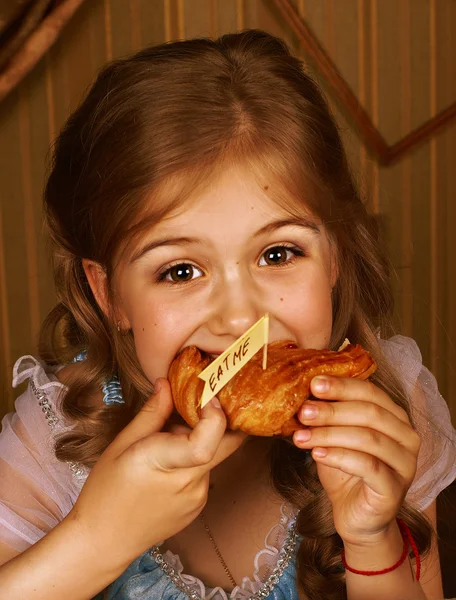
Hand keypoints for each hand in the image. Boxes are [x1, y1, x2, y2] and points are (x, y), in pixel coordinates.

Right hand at [67, 379, 244, 567]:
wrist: (103, 543)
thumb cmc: (105, 492)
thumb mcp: (122, 445)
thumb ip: (152, 413)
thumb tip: (167, 384)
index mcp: (166, 463)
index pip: (209, 440)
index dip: (215, 414)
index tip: (207, 395)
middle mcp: (190, 483)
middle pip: (228, 444)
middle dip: (220, 418)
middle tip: (200, 403)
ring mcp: (198, 497)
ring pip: (215, 455)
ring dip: (202, 439)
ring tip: (169, 437)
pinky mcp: (199, 506)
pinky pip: (205, 471)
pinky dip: (194, 458)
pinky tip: (169, 462)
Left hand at [293, 376, 420, 545]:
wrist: (355, 516)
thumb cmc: (345, 471)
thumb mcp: (333, 437)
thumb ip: (326, 416)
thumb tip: (303, 394)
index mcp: (394, 417)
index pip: (370, 392)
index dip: (342, 386)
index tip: (314, 383)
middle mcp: (406, 437)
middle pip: (369, 413)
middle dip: (332, 410)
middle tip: (303, 412)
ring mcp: (405, 463)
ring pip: (367, 438)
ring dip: (329, 434)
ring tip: (301, 436)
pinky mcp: (395, 488)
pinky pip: (367, 466)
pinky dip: (338, 456)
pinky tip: (316, 454)